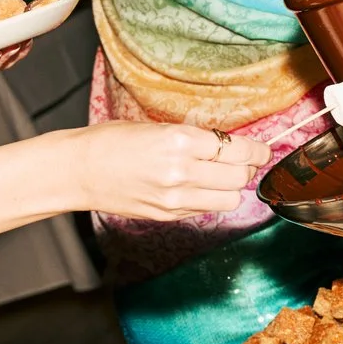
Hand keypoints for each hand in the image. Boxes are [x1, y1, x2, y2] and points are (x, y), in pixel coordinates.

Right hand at [72, 122, 269, 220]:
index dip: (257, 150)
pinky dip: (211, 199)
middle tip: (246, 161)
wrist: (79, 170)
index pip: (237, 150)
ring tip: (224, 177)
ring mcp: (175, 198)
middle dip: (249, 169)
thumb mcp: (158, 128)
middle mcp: (181, 171)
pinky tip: (199, 188)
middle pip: (240, 177)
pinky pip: (206, 210)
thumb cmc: (112, 141)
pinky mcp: (167, 215)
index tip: (263, 149)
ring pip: (230, 199)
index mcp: (180, 140)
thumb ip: (194, 139)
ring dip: (233, 188)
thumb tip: (229, 146)